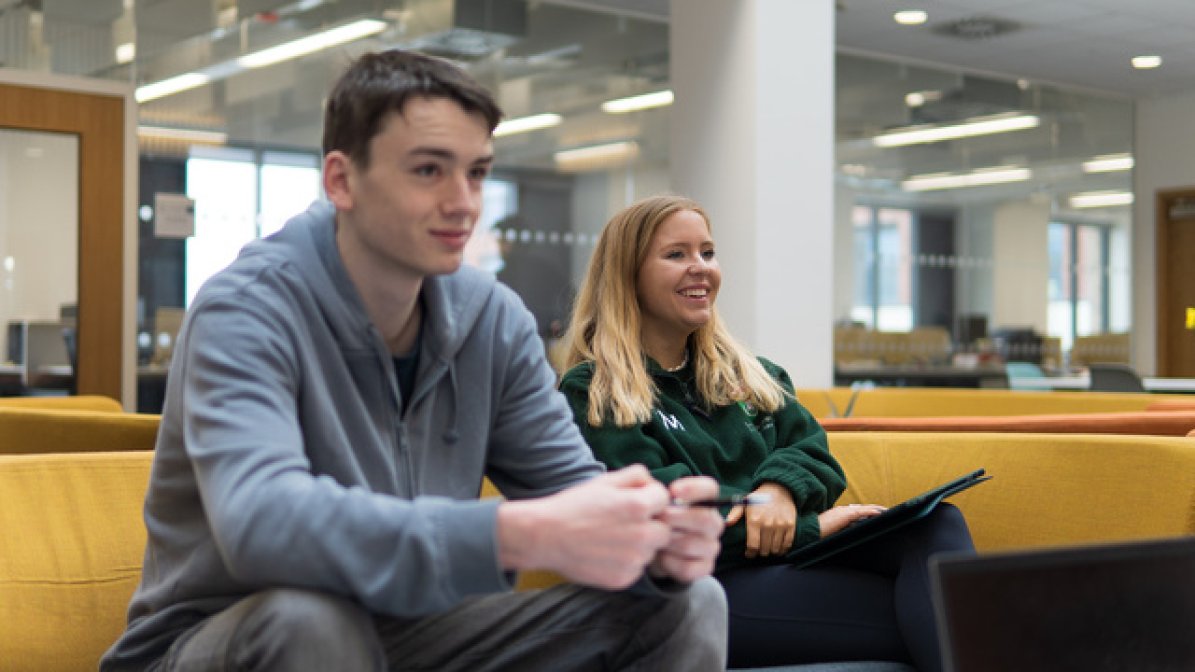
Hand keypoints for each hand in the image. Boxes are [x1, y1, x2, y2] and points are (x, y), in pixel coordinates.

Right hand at [497, 465, 671, 589]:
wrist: (545, 537)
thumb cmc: (574, 506)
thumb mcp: (604, 481)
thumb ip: (636, 475)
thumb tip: (653, 482)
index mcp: (639, 506)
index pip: (665, 500)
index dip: (649, 499)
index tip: (632, 503)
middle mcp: (643, 534)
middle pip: (664, 529)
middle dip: (650, 525)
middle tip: (622, 523)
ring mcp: (634, 560)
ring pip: (651, 550)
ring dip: (639, 545)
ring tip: (610, 538)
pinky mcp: (625, 579)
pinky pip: (637, 568)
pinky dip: (626, 562)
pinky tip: (605, 553)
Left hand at [647, 476, 723, 582]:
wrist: (652, 552)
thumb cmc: (655, 522)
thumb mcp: (654, 506)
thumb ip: (656, 496)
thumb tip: (653, 491)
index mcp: (704, 503)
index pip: (710, 489)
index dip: (694, 488)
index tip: (672, 490)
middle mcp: (713, 524)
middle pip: (706, 519)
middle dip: (678, 518)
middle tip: (658, 518)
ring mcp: (711, 547)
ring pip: (693, 544)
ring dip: (669, 542)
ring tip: (655, 540)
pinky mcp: (705, 568)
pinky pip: (689, 567)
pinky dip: (670, 563)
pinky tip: (661, 558)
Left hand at [725, 482, 795, 558]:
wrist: (778, 489)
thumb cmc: (758, 498)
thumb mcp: (744, 503)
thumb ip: (734, 514)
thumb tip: (726, 523)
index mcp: (754, 520)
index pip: (753, 545)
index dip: (751, 553)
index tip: (749, 554)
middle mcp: (767, 524)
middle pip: (764, 549)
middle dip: (760, 552)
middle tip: (759, 550)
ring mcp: (780, 525)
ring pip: (775, 548)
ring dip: (771, 551)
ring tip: (768, 549)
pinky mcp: (790, 525)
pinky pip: (787, 544)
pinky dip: (783, 549)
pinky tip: (778, 549)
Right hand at [817, 503, 885, 536]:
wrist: (808, 532)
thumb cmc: (817, 534)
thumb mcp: (831, 532)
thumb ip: (839, 529)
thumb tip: (846, 533)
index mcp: (839, 513)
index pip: (856, 511)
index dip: (867, 511)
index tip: (876, 514)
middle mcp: (842, 510)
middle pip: (862, 508)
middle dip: (875, 509)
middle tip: (886, 511)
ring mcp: (844, 511)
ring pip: (865, 509)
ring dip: (877, 510)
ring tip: (888, 511)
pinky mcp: (846, 514)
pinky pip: (863, 512)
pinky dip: (872, 512)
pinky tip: (881, 513)